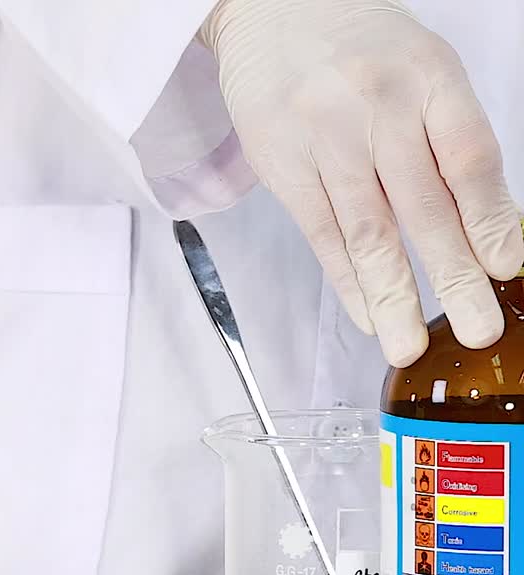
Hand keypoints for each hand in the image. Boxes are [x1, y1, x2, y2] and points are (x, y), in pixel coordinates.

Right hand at [200, 0, 522, 366]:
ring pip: (366, 230)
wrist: (271, 10)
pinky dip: (345, 278)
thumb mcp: (421, 70)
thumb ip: (449, 138)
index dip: (490, 219)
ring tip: (409, 344)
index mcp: (428, 78)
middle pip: (421, 206)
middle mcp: (377, 107)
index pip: (468, 158)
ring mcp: (325, 137)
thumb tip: (483, 229)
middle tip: (474, 328)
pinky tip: (367, 313)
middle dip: (452, 277)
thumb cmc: (357, 46)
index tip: (506, 267)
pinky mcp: (282, 163)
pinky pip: (320, 232)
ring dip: (393, 295)